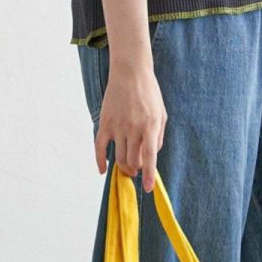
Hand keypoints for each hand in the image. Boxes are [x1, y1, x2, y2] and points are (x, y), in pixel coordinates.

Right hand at [95, 60, 166, 190]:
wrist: (130, 73)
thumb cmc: (149, 93)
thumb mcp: (162, 114)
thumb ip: (158, 137)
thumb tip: (151, 157)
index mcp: (150, 126)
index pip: (149, 157)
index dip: (148, 175)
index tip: (147, 188)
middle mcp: (133, 128)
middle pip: (133, 161)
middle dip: (135, 170)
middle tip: (136, 171)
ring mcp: (118, 126)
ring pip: (119, 157)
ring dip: (123, 167)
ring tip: (127, 168)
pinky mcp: (105, 123)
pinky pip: (99, 147)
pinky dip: (99, 161)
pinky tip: (102, 169)